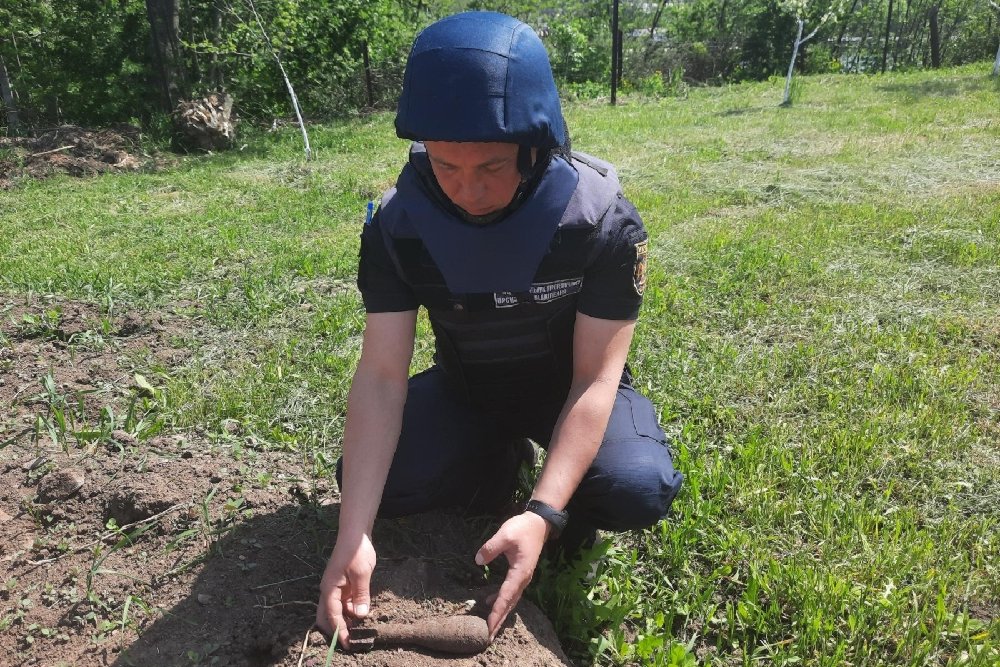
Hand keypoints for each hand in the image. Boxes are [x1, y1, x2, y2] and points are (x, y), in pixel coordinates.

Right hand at [316, 534, 375, 648]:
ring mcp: (333, 588)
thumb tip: (360, 615)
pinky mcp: (340, 586)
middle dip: (336, 630)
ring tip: (358, 630)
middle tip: (351, 640)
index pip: (332, 615)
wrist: (354, 533)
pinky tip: (359, 615)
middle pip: (326, 617)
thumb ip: (361, 594)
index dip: (340, 631)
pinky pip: (341, 604)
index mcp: (329, 588)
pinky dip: (348, 612)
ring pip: (333, 611)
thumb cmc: (357, 551)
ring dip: (343, 622)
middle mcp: (328, 590)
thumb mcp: (362, 573)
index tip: (348, 644)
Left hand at [475, 511, 550, 638]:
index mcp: (520, 572)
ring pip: (511, 600)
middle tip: (488, 636)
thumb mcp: (505, 534)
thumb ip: (491, 547)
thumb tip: (478, 561)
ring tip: (489, 625)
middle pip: (510, 604)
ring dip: (500, 612)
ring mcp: (523, 577)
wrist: (538, 523)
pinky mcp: (520, 574)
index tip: (489, 627)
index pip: (505, 597)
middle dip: (499, 620)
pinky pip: (510, 592)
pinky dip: (501, 600)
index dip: (496, 612)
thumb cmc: (522, 528)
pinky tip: (489, 601)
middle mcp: (523, 579)